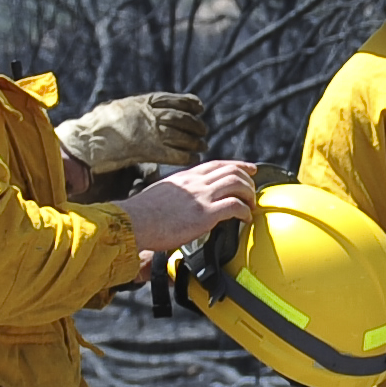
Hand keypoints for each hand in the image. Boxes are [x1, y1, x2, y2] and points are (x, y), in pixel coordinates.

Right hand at [57, 90, 210, 177]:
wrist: (84, 140)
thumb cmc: (96, 125)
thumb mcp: (118, 108)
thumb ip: (135, 109)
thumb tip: (143, 111)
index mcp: (142, 102)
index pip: (173, 100)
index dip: (189, 103)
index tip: (200, 107)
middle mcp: (149, 115)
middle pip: (181, 117)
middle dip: (195, 124)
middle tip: (203, 130)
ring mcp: (150, 132)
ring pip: (181, 135)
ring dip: (194, 141)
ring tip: (202, 145)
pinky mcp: (148, 151)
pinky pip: (175, 154)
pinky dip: (186, 156)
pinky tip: (193, 158)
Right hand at [124, 158, 256, 258]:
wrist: (132, 222)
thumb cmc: (141, 215)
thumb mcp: (162, 193)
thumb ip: (178, 193)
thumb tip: (184, 203)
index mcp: (185, 177)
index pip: (217, 164)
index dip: (237, 165)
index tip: (249, 168)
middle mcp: (196, 182)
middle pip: (232, 171)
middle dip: (248, 180)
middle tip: (253, 192)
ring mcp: (201, 196)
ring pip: (238, 184)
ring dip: (249, 195)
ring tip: (250, 206)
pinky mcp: (205, 214)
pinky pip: (235, 206)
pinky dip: (245, 211)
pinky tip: (245, 219)